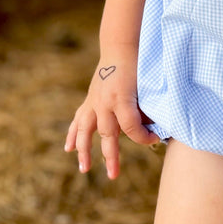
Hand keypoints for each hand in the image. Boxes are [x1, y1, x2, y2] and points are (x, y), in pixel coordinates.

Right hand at [65, 53, 159, 178]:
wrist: (121, 47)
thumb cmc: (139, 66)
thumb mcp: (147, 85)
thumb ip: (147, 108)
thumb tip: (152, 129)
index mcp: (122, 98)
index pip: (131, 126)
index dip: (143, 137)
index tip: (154, 138)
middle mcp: (105, 102)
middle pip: (107, 134)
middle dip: (111, 156)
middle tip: (113, 176)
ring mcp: (94, 101)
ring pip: (85, 130)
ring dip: (84, 150)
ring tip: (84, 169)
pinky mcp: (90, 99)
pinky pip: (78, 119)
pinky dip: (73, 134)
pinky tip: (68, 149)